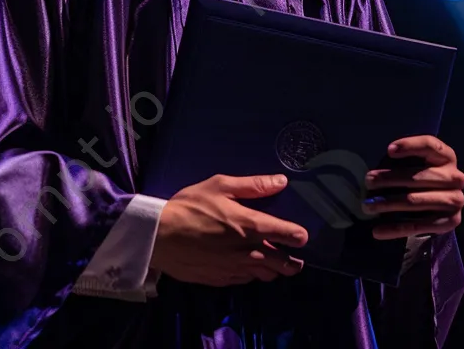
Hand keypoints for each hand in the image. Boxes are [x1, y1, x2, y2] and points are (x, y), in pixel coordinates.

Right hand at [148, 173, 308, 286]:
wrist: (160, 236)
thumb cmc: (190, 206)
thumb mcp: (220, 185)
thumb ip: (253, 185)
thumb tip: (281, 181)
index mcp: (249, 225)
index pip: (284, 234)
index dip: (297, 236)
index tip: (303, 236)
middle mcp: (247, 251)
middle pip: (280, 262)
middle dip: (292, 262)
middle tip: (296, 260)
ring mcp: (234, 269)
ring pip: (264, 275)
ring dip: (274, 271)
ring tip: (278, 267)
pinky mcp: (221, 279)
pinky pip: (245, 281)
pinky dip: (252, 275)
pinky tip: (250, 270)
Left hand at [362, 135, 463, 239]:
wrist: (441, 203)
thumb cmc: (421, 174)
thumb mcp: (415, 161)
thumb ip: (401, 161)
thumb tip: (375, 172)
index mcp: (447, 156)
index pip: (430, 145)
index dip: (409, 145)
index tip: (388, 150)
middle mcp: (455, 177)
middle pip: (418, 176)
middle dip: (389, 179)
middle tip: (367, 182)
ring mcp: (455, 201)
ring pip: (415, 201)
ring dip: (388, 203)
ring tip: (367, 205)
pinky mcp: (450, 222)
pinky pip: (418, 226)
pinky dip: (395, 228)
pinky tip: (377, 231)